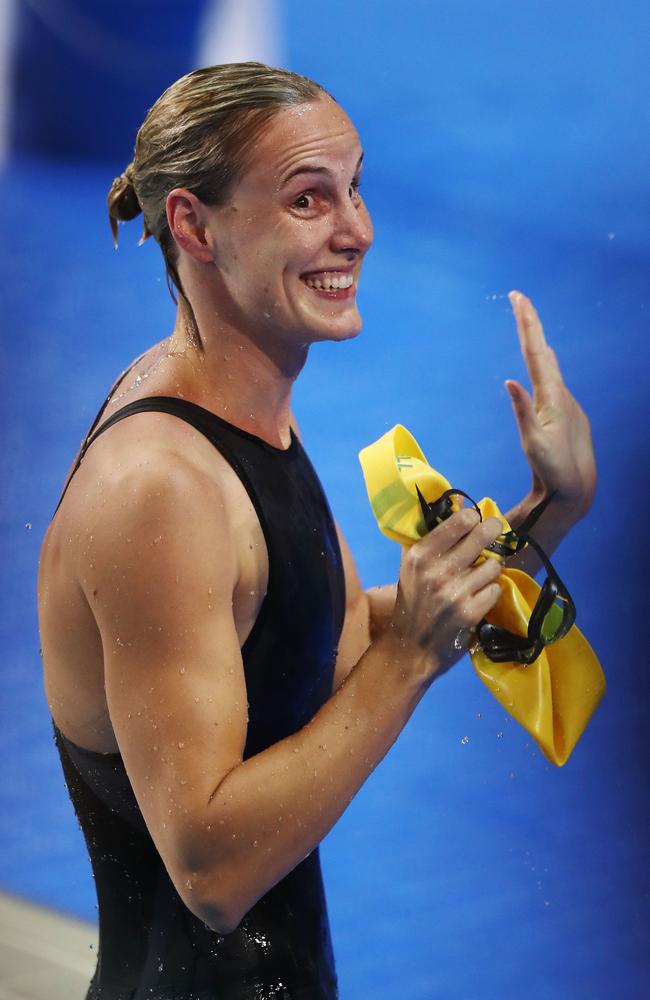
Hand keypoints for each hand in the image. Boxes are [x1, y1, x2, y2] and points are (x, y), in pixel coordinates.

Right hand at [391, 510, 503, 678]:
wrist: (409, 647)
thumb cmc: (412, 601)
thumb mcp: (411, 565)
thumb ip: (431, 533)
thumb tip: (456, 501)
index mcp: (420, 556)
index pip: (459, 521)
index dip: (472, 518)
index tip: (473, 520)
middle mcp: (437, 572)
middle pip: (481, 536)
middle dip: (492, 531)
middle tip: (495, 529)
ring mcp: (455, 593)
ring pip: (493, 565)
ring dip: (490, 569)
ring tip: (479, 575)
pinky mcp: (470, 612)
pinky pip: (495, 589)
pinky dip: (490, 592)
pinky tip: (478, 596)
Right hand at [505, 291, 595, 518]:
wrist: (576, 487)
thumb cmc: (552, 468)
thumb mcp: (532, 443)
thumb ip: (522, 411)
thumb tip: (509, 381)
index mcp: (551, 395)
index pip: (535, 351)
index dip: (527, 323)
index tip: (518, 298)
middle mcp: (560, 393)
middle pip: (541, 350)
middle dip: (529, 323)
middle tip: (518, 298)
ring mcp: (564, 401)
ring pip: (548, 363)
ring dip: (536, 341)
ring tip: (528, 322)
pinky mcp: (563, 411)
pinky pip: (550, 378)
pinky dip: (542, 362)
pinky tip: (542, 362)